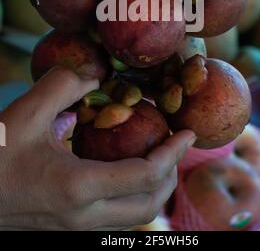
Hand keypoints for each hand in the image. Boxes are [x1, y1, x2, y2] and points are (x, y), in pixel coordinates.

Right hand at [0, 68, 194, 230]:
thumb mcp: (28, 111)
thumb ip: (65, 84)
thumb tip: (97, 76)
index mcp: (79, 187)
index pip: (145, 176)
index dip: (173, 153)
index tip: (188, 134)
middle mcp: (84, 216)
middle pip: (149, 206)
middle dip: (171, 174)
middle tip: (176, 145)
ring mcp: (77, 227)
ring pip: (133, 217)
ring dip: (155, 189)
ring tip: (159, 157)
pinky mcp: (70, 227)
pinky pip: (115, 216)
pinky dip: (133, 195)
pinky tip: (126, 170)